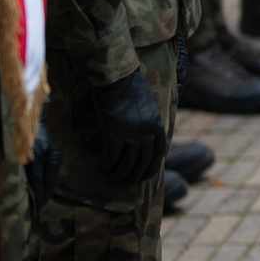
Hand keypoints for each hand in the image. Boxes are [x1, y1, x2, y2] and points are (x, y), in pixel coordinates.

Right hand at [91, 69, 166, 184]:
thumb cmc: (132, 89)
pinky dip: (106, 164)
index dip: (151, 169)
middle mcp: (147, 132)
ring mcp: (131, 133)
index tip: (144, 177)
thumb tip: (148, 136)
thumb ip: (151, 122)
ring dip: (119, 174)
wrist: (118, 78)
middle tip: (124, 182)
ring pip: (127, 162)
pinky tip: (101, 168)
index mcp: (158, 126)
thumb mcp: (150, 107)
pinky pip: (111, 155)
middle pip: (142, 162)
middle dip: (133, 176)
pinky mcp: (114, 131)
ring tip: (111, 179)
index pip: (158, 155)